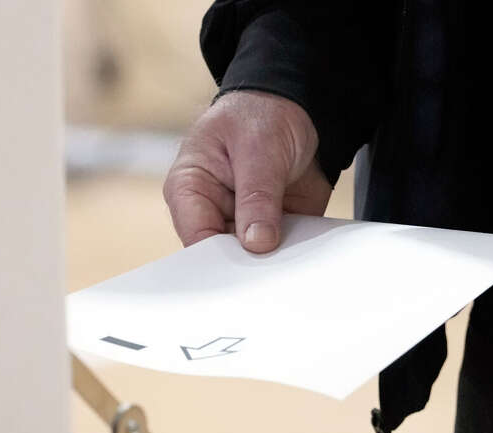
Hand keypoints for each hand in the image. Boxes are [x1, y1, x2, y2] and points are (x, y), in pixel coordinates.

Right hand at [163, 91, 331, 252]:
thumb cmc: (261, 115)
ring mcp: (241, 225)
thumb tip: (257, 243)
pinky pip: (281, 254)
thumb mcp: (258, 147)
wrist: (298, 109)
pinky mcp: (271, 231)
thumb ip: (257, 196)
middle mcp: (212, 212)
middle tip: (270, 261)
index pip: (194, 235)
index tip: (243, 263)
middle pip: (221, 256)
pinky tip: (303, 250)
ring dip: (272, 260)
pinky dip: (293, 254)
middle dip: (246, 263)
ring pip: (251, 261)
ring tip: (289, 252)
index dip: (215, 257)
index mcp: (189, 188)